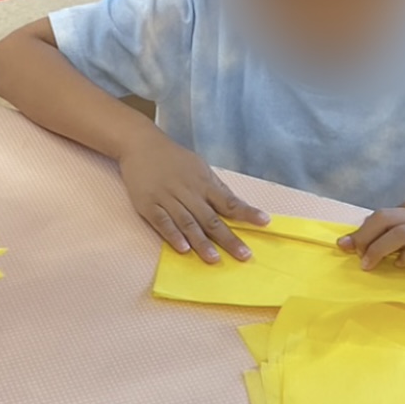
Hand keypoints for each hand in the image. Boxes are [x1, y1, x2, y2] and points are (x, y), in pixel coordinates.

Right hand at [117, 136, 267, 262]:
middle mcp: (188, 192)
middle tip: (243, 255)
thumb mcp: (198, 167)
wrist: (140, 145)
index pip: (229, 201)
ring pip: (188, 223)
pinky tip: (183, 248)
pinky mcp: (149, 205)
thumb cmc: (173, 159)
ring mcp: (168, 199)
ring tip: (214, 259)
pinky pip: (162, 222)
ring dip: (202, 242)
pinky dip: (173, 235)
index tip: (264, 223)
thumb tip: (234, 205)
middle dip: (228, 238)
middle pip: (211, 218)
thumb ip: (215, 187)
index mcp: (203, 183)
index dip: (247, 213)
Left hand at [338, 183, 404, 269]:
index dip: (361, 232)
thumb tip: (381, 238)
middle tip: (354, 256)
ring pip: (401, 233)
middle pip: (385, 220)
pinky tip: (402, 264)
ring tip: (369, 265)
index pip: (381, 216)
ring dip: (380, 249)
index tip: (344, 245)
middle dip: (364, 238)